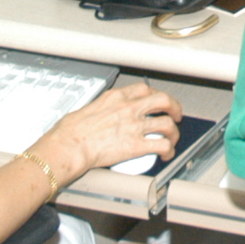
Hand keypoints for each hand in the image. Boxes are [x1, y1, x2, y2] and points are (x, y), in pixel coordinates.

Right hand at [37, 82, 180, 181]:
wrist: (69, 146)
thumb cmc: (70, 131)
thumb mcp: (87, 108)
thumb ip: (101, 108)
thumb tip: (102, 115)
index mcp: (116, 97)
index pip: (143, 89)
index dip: (155, 95)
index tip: (157, 101)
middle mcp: (129, 108)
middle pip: (163, 100)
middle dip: (174, 107)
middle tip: (176, 114)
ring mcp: (135, 126)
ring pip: (167, 124)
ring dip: (174, 132)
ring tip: (173, 138)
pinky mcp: (136, 145)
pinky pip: (162, 145)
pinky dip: (169, 150)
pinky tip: (167, 154)